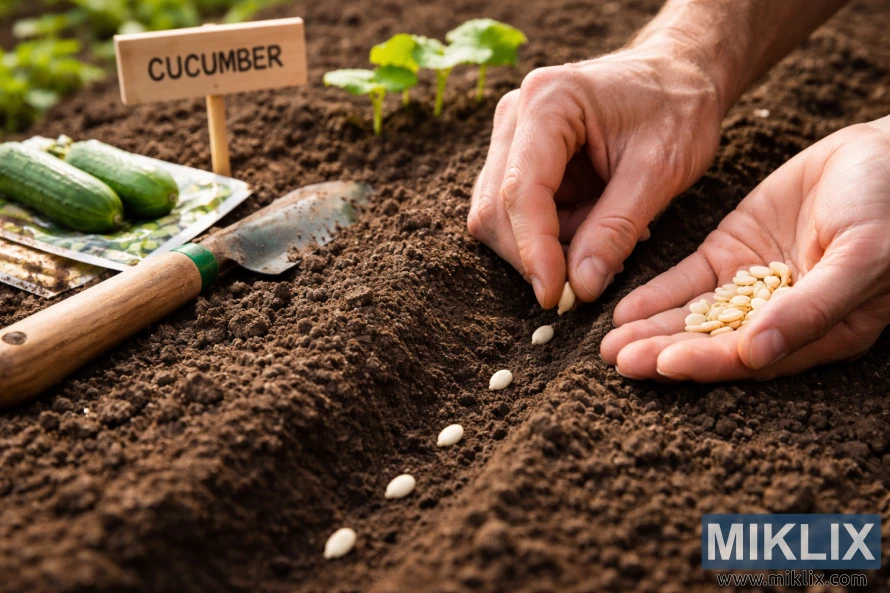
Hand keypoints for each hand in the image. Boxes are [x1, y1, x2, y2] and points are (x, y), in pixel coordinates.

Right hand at [467, 40, 722, 307]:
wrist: (679, 77)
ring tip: (603, 239)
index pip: (520, 191)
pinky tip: (591, 227)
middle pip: (496, 209)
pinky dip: (550, 236)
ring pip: (497, 217)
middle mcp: (515, 116)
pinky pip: (515, 215)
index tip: (555, 296)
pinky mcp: (516, 158)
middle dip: (536, 255)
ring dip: (544, 247)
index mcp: (548, 102)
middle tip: (589, 279)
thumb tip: (581, 288)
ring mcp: (510, 137)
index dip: (533, 251)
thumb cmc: (677, 110)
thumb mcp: (661, 170)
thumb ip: (617, 229)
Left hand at [602, 117, 889, 380]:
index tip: (662, 364)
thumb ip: (811, 309)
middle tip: (616, 360)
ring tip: (608, 345)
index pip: (751, 358)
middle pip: (713, 342)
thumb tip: (756, 354)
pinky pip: (688, 280)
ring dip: (652, 330)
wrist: (886, 151)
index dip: (706, 362)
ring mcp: (751, 285)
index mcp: (818, 333)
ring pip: (694, 316)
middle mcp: (778, 317)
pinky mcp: (732, 252)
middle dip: (664, 352)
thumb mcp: (861, 257)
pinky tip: (625, 310)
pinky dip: (657, 295)